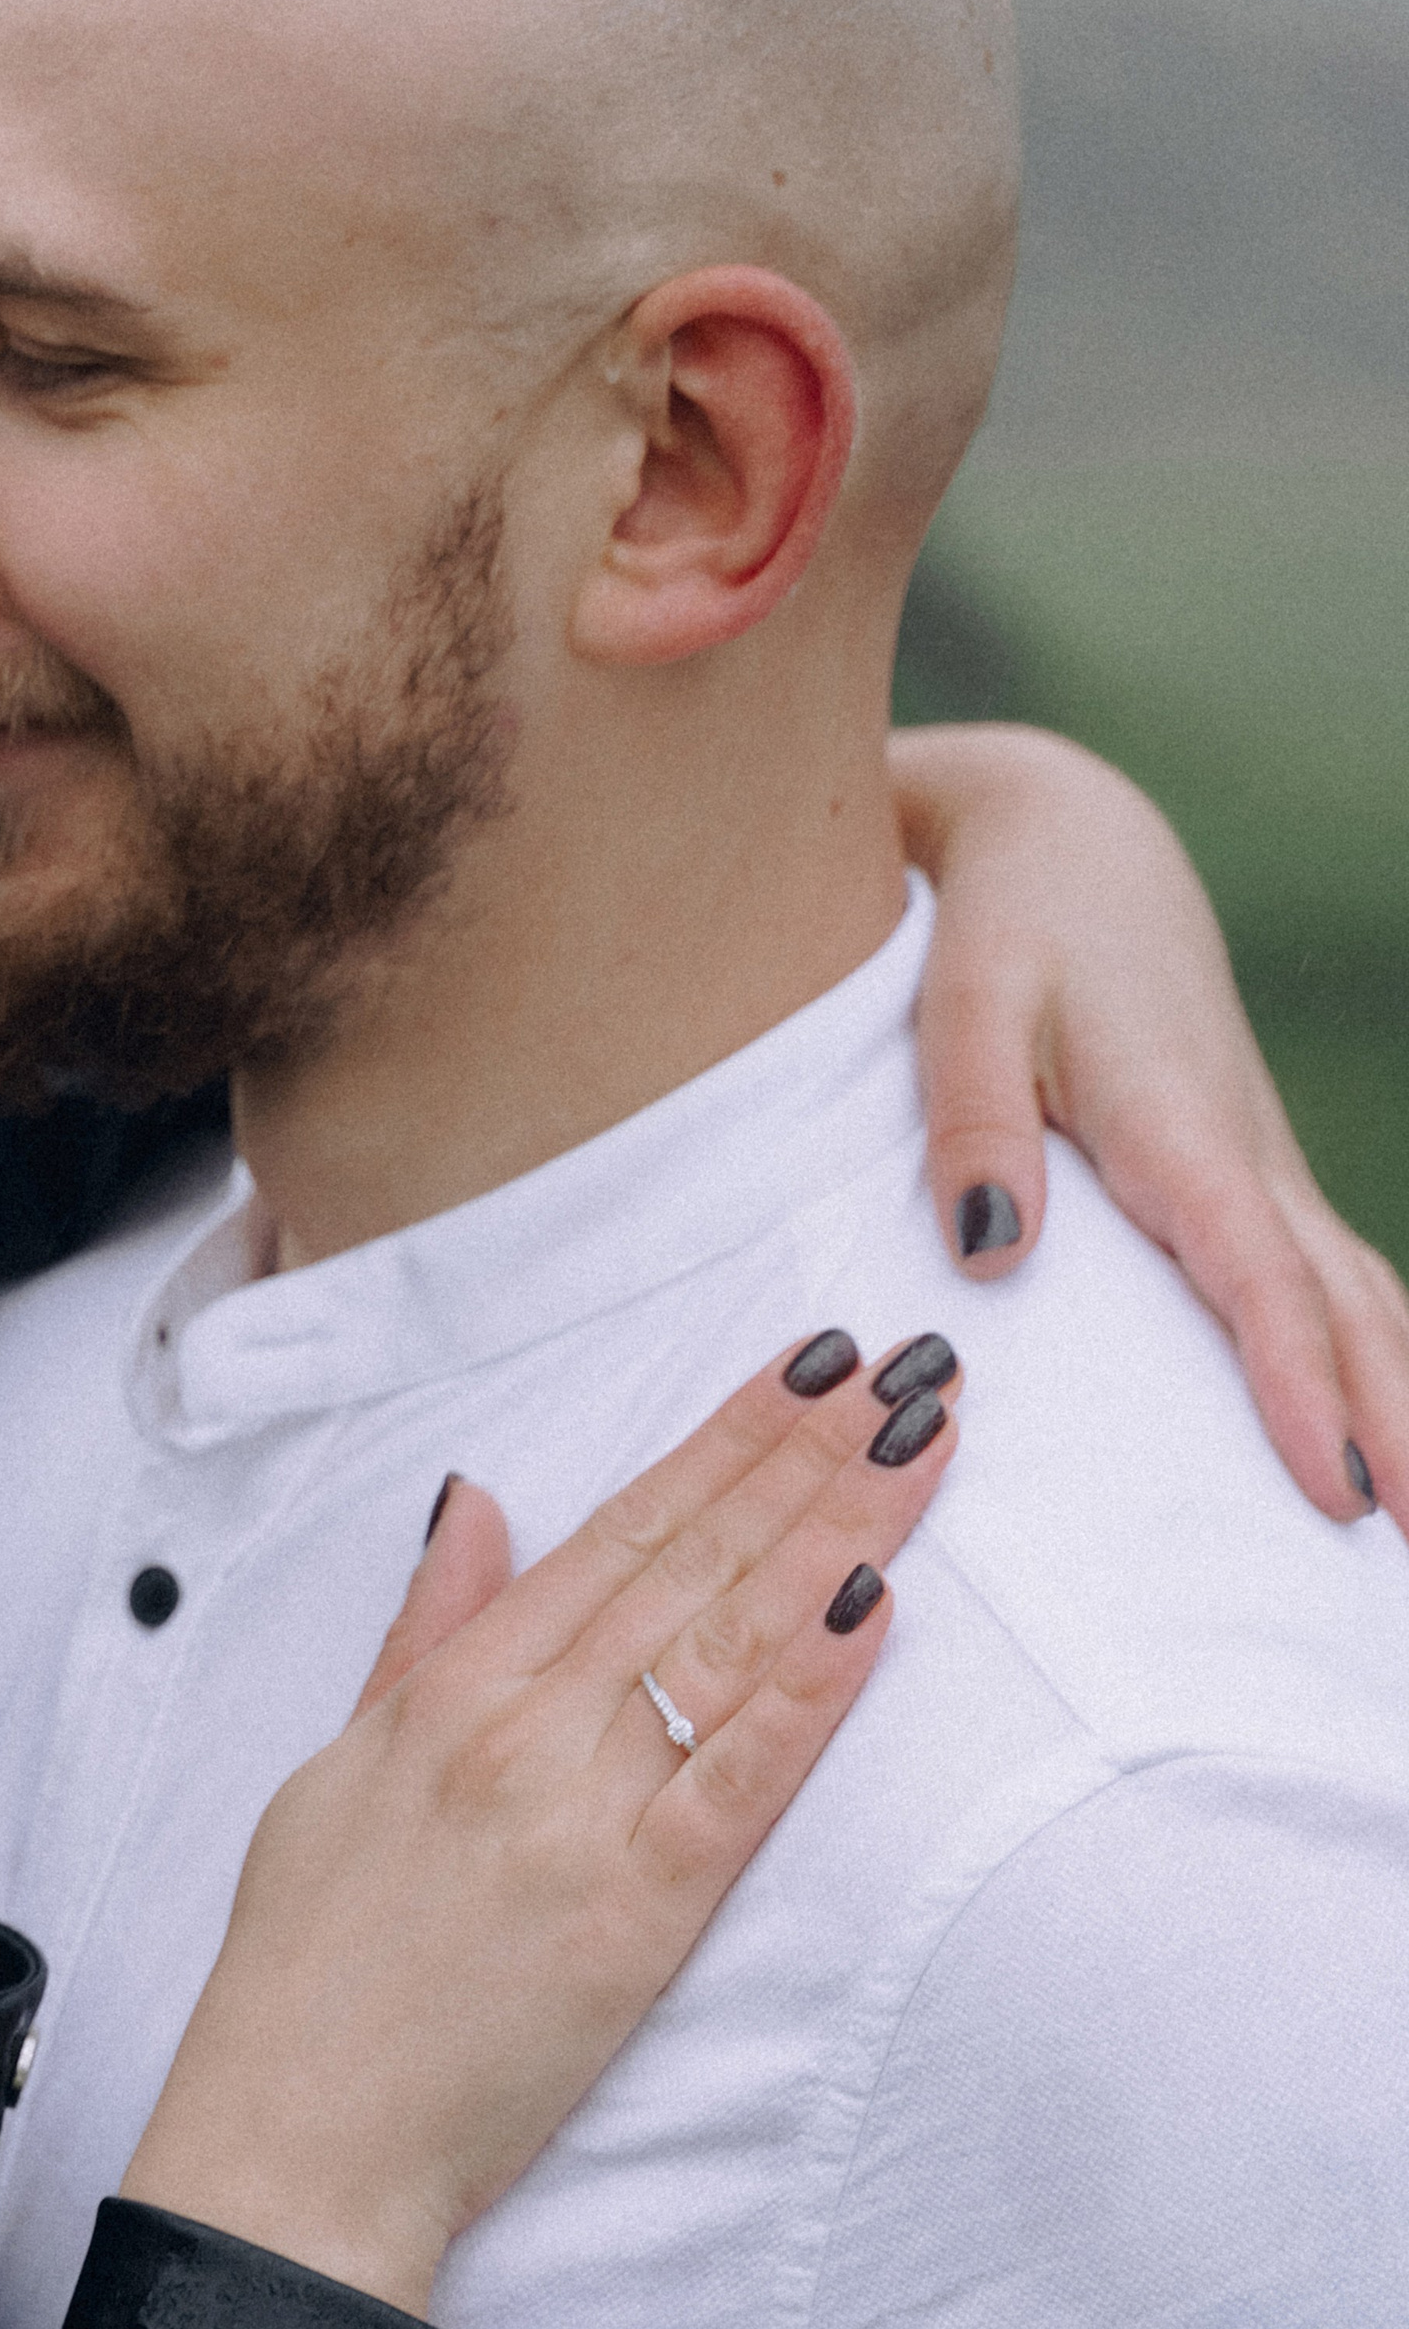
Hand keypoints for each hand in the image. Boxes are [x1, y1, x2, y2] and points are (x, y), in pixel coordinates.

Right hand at [123, 1334, 960, 2316]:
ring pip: (727, 1643)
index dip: (719, 1440)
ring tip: (918, 1443)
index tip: (806, 1366)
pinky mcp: (634, 1913)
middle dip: (805, 1454)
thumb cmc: (309, 1969)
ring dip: (836, 1531)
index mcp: (451, 1689)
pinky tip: (871, 1604)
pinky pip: (739, 1779)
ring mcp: (579, 1816)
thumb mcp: (337, 1770)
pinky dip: (808, 1690)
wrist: (298, 2138)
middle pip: (690, 1562)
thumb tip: (478, 1502)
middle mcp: (519, 1729)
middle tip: (906, 1365)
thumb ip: (423, 1633)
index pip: (614, 1531)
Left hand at [895, 721, 1408, 1527]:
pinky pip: (1332, 1280)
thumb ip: (972, 1124)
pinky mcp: (1249, 1174)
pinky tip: (1394, 1426)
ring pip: (1357, 1299)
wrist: (1069, 840)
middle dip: (1397, 1428)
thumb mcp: (963, 1002)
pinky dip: (1376, 1354)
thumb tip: (989, 1253)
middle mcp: (1244, 1156)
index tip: (1337, 1488)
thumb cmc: (1009, 922)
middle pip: (1343, 1310)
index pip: (1259, 1280)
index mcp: (1180, 1128)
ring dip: (1405, 1402)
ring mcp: (1260, 1167)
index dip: (1302, 1388)